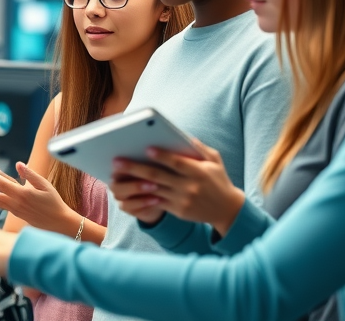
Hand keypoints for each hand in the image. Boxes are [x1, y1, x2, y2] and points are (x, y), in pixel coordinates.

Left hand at [0, 162, 74, 233]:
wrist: (59, 223)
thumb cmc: (54, 203)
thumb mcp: (45, 185)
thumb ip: (30, 174)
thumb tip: (18, 164)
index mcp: (22, 193)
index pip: (0, 181)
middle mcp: (16, 202)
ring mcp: (15, 210)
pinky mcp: (17, 214)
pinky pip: (1, 206)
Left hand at [112, 139, 245, 234]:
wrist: (227, 210)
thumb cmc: (219, 180)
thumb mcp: (215, 161)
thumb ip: (199, 148)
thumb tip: (182, 135)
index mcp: (198, 172)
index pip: (177, 162)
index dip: (162, 156)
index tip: (146, 148)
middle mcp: (189, 186)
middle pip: (158, 176)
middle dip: (136, 168)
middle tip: (117, 161)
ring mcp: (182, 200)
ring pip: (153, 190)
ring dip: (133, 182)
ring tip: (117, 176)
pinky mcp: (178, 210)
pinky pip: (157, 203)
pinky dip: (142, 196)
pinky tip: (128, 189)